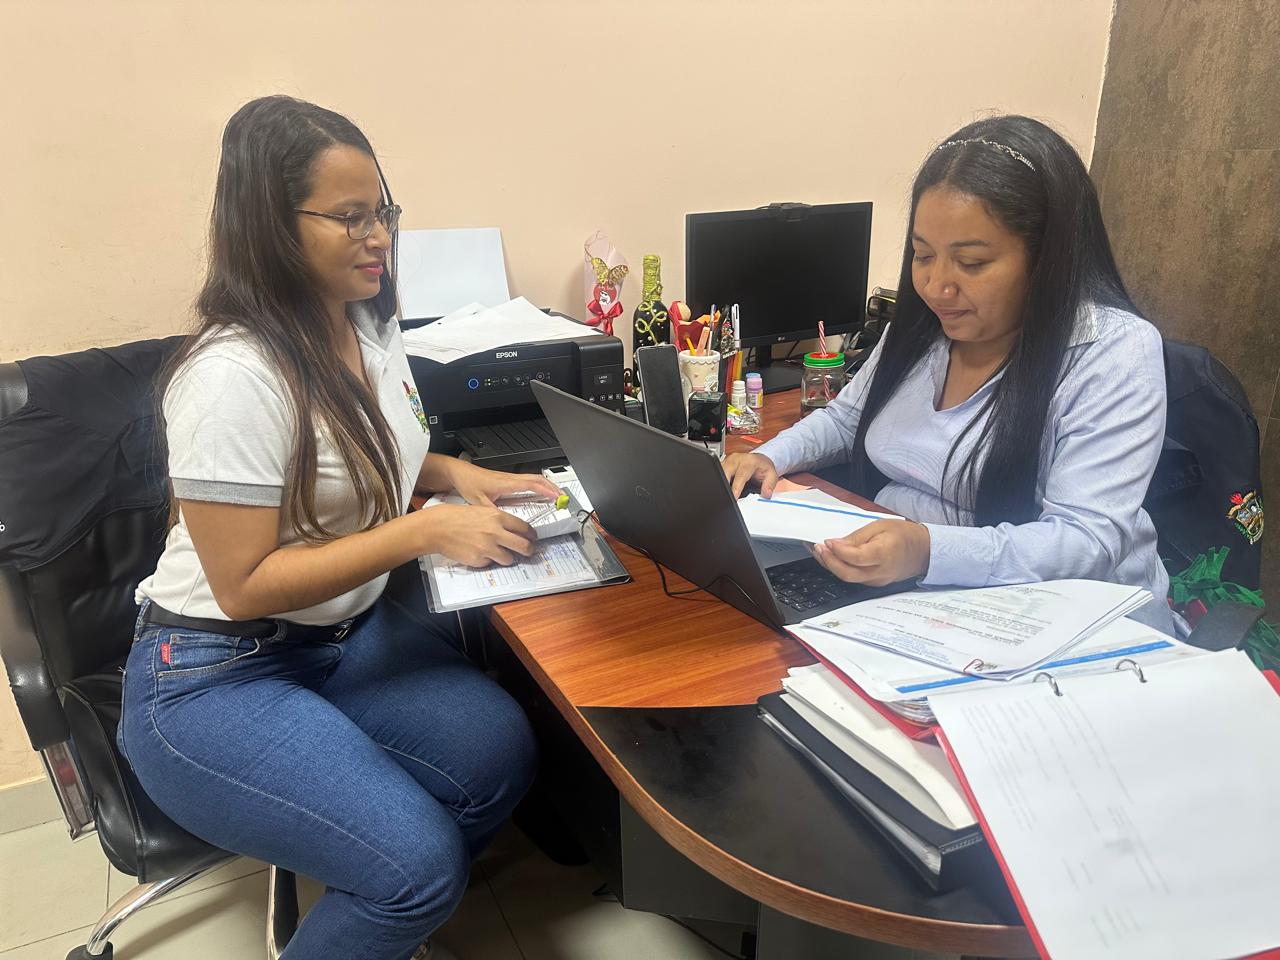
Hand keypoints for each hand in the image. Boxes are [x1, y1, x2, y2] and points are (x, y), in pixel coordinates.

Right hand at [418, 503, 537, 566]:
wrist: (437, 528)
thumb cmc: (456, 517)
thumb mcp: (481, 510)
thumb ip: (498, 519)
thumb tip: (513, 529)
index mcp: (497, 517)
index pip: (525, 528)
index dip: (531, 535)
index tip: (532, 538)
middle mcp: (496, 533)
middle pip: (524, 546)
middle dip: (528, 550)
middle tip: (528, 551)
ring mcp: (488, 548)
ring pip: (509, 559)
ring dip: (507, 557)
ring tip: (499, 552)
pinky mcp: (479, 560)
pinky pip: (490, 563)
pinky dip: (488, 560)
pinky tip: (479, 552)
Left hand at [450, 462, 562, 506]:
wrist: (460, 473)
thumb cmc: (469, 483)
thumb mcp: (478, 501)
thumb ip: (492, 512)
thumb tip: (503, 523)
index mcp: (506, 483)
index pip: (531, 484)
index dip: (545, 490)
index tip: (556, 496)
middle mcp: (510, 478)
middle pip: (538, 479)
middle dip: (552, 487)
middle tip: (563, 497)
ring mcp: (510, 478)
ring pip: (534, 478)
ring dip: (547, 484)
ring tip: (557, 494)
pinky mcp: (508, 479)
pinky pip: (528, 480)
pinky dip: (539, 485)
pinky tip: (541, 491)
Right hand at [722, 452, 779, 498]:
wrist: (759, 460)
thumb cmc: (763, 468)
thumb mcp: (772, 475)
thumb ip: (769, 485)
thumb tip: (766, 494)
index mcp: (749, 461)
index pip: (741, 475)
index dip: (736, 487)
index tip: (734, 497)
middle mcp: (737, 459)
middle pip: (725, 471)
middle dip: (724, 485)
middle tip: (725, 498)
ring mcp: (728, 460)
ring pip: (719, 472)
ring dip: (720, 484)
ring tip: (724, 495)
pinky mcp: (722, 464)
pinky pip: (717, 473)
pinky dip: (719, 482)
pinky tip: (722, 489)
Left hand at [811, 520, 930, 585]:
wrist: (923, 551)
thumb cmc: (904, 535)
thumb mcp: (880, 526)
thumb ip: (857, 537)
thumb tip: (836, 544)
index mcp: (884, 554)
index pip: (856, 558)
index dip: (839, 551)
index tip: (827, 541)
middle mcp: (880, 572)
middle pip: (848, 574)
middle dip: (828, 562)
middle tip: (817, 547)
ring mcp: (877, 580)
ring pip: (848, 578)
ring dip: (831, 565)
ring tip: (819, 550)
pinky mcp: (874, 583)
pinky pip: (853, 578)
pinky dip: (839, 568)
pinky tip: (831, 558)